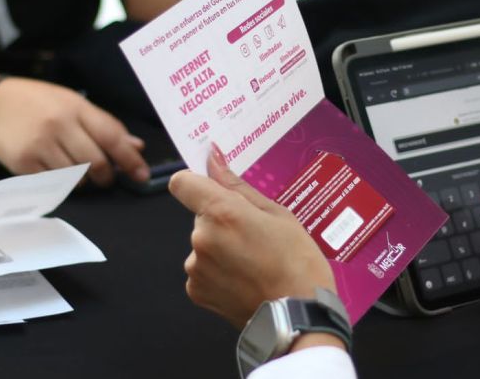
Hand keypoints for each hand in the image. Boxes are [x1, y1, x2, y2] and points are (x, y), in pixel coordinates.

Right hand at [0, 76, 148, 184]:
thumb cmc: (41, 104)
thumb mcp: (74, 104)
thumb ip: (104, 126)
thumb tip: (137, 147)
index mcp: (76, 108)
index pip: (111, 137)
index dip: (130, 160)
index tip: (142, 176)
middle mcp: (58, 125)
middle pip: (96, 162)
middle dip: (106, 176)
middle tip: (105, 178)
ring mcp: (40, 145)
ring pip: (76, 178)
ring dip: (83, 181)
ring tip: (75, 168)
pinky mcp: (23, 163)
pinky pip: (53, 184)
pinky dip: (62, 184)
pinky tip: (56, 171)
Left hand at [168, 147, 335, 327]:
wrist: (297, 318)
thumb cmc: (297, 265)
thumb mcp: (278, 215)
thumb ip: (238, 187)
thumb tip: (213, 160)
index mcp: (221, 212)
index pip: (182, 182)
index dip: (196, 182)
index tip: (213, 188)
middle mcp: (201, 237)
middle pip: (201, 216)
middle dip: (222, 221)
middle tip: (255, 236)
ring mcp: (195, 266)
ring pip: (203, 243)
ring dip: (220, 248)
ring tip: (254, 262)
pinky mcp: (196, 290)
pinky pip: (202, 269)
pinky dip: (218, 272)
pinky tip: (244, 279)